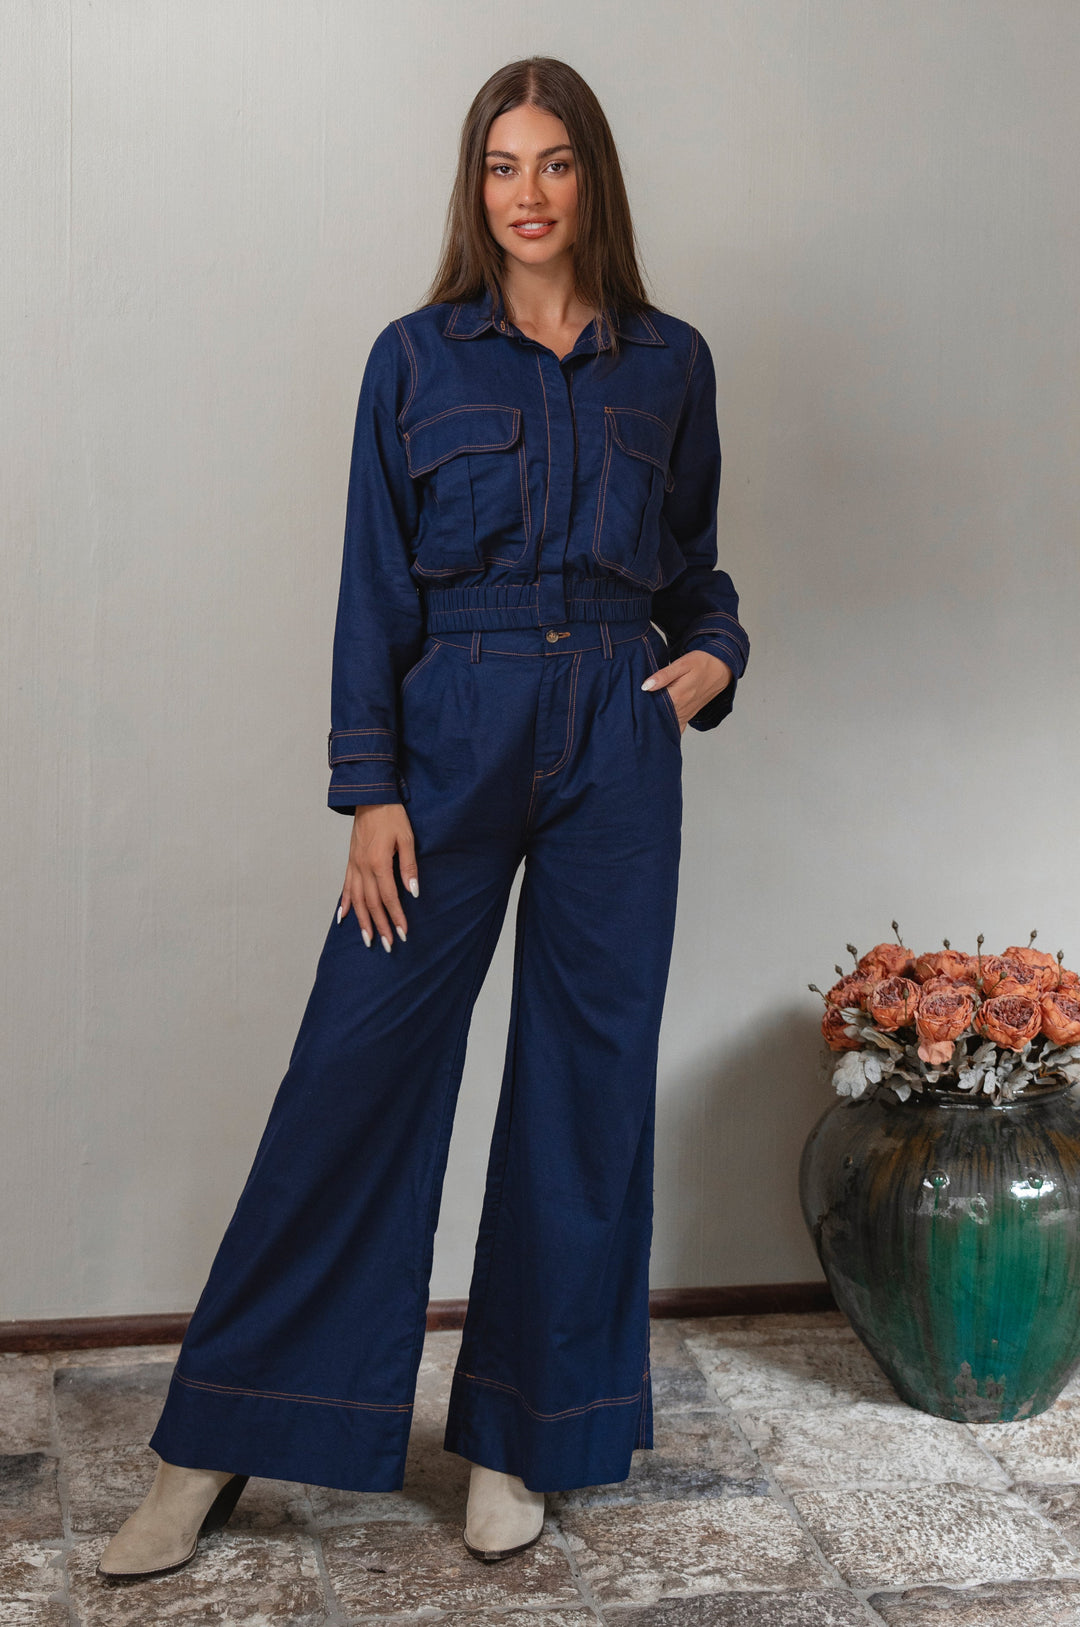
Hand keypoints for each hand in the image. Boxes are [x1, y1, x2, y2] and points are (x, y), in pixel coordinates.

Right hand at [337, 804, 417, 951]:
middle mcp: (363, 867)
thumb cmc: (392, 816)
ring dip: (362, 921)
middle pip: (371, 904)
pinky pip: (345, 887)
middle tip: (387, 945)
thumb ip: (409, 866)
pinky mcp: (350, 861)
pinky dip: (344, 904)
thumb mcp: (407, 838)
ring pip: (356, 900)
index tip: (403, 933)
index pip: (388, 897)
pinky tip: (343, 918)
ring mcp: (354, 865)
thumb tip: (413, 891)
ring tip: (368, 939)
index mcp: (379, 863)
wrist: (371, 797)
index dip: (396, 917)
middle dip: (380, 926)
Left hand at [642, 649, 733, 732]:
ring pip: (667, 724)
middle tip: (634, 712)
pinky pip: (677, 728)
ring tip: (642, 719)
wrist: (722, 667)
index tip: (632, 704)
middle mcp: (682, 708)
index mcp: (678, 696)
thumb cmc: (702, 663)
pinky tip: (658, 728)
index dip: (640, 706)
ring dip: (655, 723)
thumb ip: (663, 676)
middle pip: (658, 718)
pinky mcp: (689, 715)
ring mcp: (686, 714)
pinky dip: (667, 730)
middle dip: (645, 716)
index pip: (654, 707)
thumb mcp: (682, 664)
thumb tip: (645, 686)